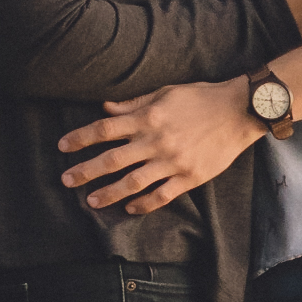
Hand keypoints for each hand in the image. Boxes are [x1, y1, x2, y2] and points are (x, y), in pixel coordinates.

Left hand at [59, 78, 260, 214]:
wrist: (239, 111)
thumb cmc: (200, 98)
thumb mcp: (165, 92)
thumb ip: (133, 104)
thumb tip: (104, 108)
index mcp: (148, 117)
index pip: (104, 129)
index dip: (80, 138)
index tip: (62, 146)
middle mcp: (156, 141)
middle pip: (112, 160)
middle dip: (85, 171)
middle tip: (66, 180)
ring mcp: (172, 162)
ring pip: (132, 183)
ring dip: (108, 193)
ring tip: (90, 201)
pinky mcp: (189, 177)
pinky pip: (161, 196)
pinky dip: (143, 204)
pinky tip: (128, 208)